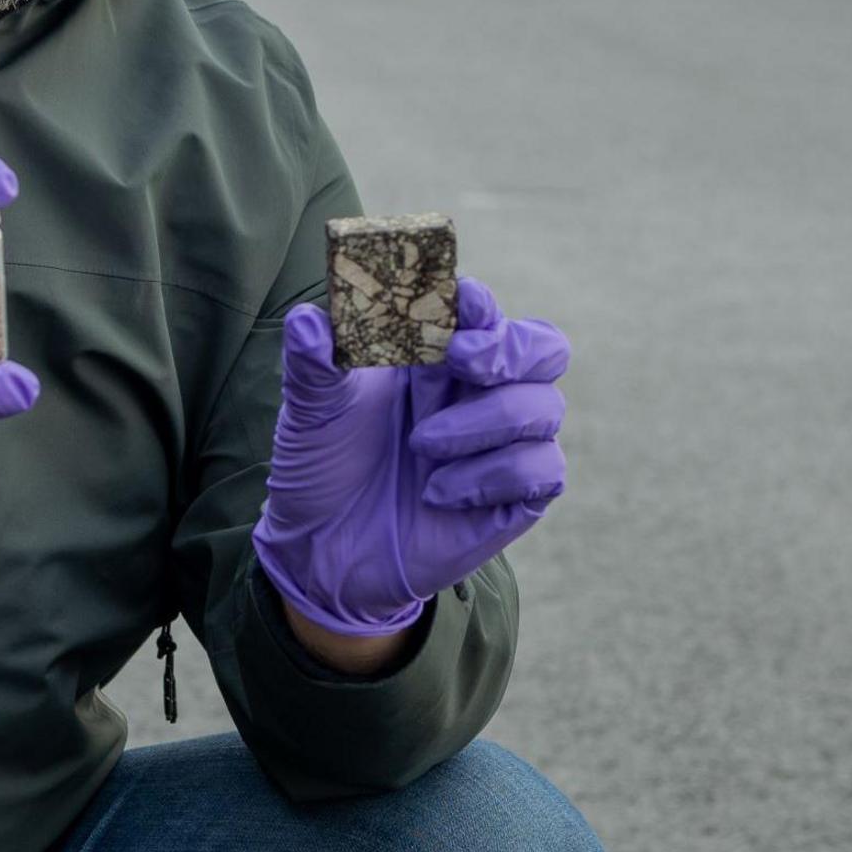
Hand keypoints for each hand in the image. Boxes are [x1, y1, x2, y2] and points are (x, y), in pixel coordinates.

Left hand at [251, 275, 571, 638]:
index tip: (461, 300)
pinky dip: (492, 475)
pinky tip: (438, 494)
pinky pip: (543, 468)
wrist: (322, 551)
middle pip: (545, 349)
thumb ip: (314, 362)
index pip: (484, 313)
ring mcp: (502, 445)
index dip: (481, 303)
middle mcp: (479, 394)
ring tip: (421, 447)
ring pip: (545, 407)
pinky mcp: (514, 497)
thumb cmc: (322, 466)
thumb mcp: (310, 412)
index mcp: (437, 357)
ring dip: (484, 421)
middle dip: (511, 348)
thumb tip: (306, 319)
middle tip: (463, 359)